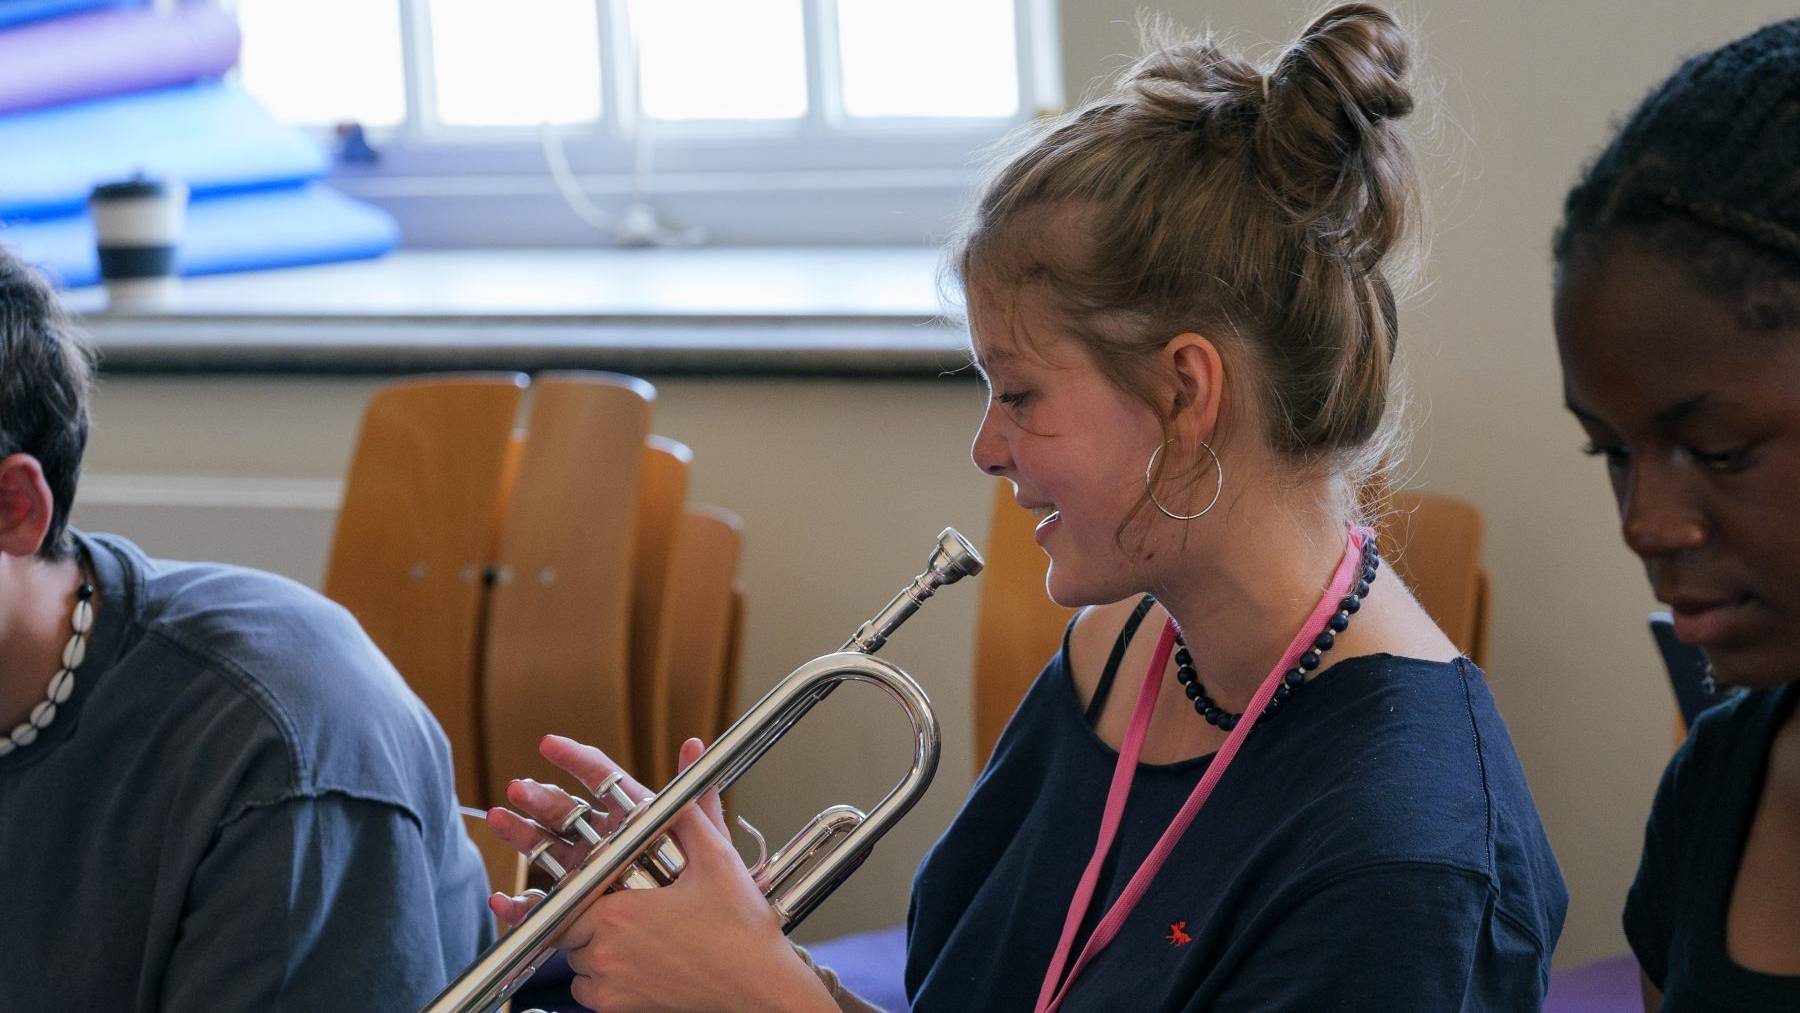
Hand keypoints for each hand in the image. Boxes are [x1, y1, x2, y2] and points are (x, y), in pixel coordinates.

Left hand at [486, 735, 836, 1011]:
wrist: (759, 992)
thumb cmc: (741, 929)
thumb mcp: (717, 859)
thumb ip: (691, 804)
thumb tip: (691, 751)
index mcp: (619, 909)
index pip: (560, 879)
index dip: (541, 842)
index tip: (522, 806)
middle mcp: (604, 948)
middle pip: (562, 910)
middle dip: (567, 888)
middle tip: (573, 869)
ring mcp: (606, 982)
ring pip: (571, 947)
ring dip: (584, 930)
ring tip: (627, 920)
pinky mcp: (612, 1006)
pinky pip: (584, 982)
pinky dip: (596, 966)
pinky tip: (630, 953)